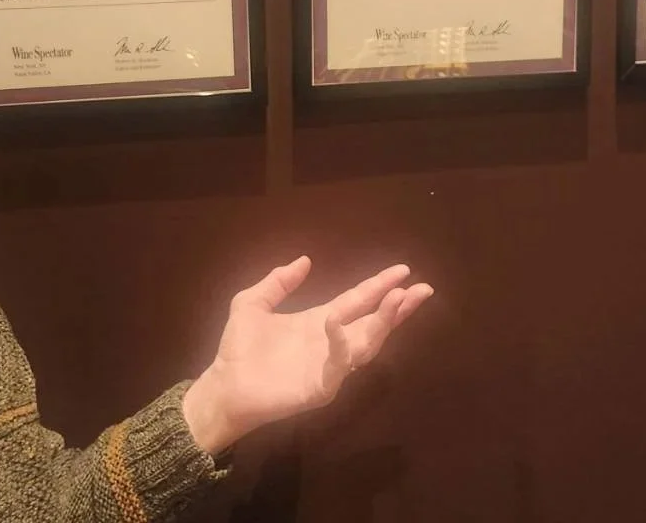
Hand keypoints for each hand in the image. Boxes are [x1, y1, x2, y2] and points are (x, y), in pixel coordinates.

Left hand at [181, 257, 432, 454]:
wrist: (224, 386)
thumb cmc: (239, 348)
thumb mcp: (252, 303)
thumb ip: (278, 282)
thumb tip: (305, 259)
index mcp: (319, 321)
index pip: (357, 301)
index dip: (379, 286)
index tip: (403, 270)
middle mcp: (331, 342)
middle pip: (374, 322)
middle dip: (398, 306)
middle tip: (421, 289)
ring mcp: (329, 366)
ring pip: (367, 343)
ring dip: (384, 321)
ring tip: (399, 299)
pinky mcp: (320, 387)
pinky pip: (338, 366)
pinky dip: (341, 344)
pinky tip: (337, 322)